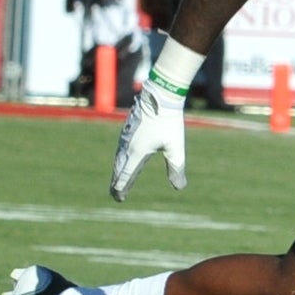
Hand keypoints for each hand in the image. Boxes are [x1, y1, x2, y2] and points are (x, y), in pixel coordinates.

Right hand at [109, 78, 188, 200]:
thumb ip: (176, 168)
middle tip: (115, 194)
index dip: (122, 187)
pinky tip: (123, 158)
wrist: (160, 96)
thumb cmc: (169, 122)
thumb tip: (179, 187)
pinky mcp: (128, 128)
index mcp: (137, 152)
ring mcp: (126, 136)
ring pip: (119, 157)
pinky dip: (120, 158)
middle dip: (117, 182)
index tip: (119, 198)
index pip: (126, 174)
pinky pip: (121, 147)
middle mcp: (127, 145)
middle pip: (119, 168)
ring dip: (118, 170)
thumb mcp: (176, 148)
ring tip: (117, 180)